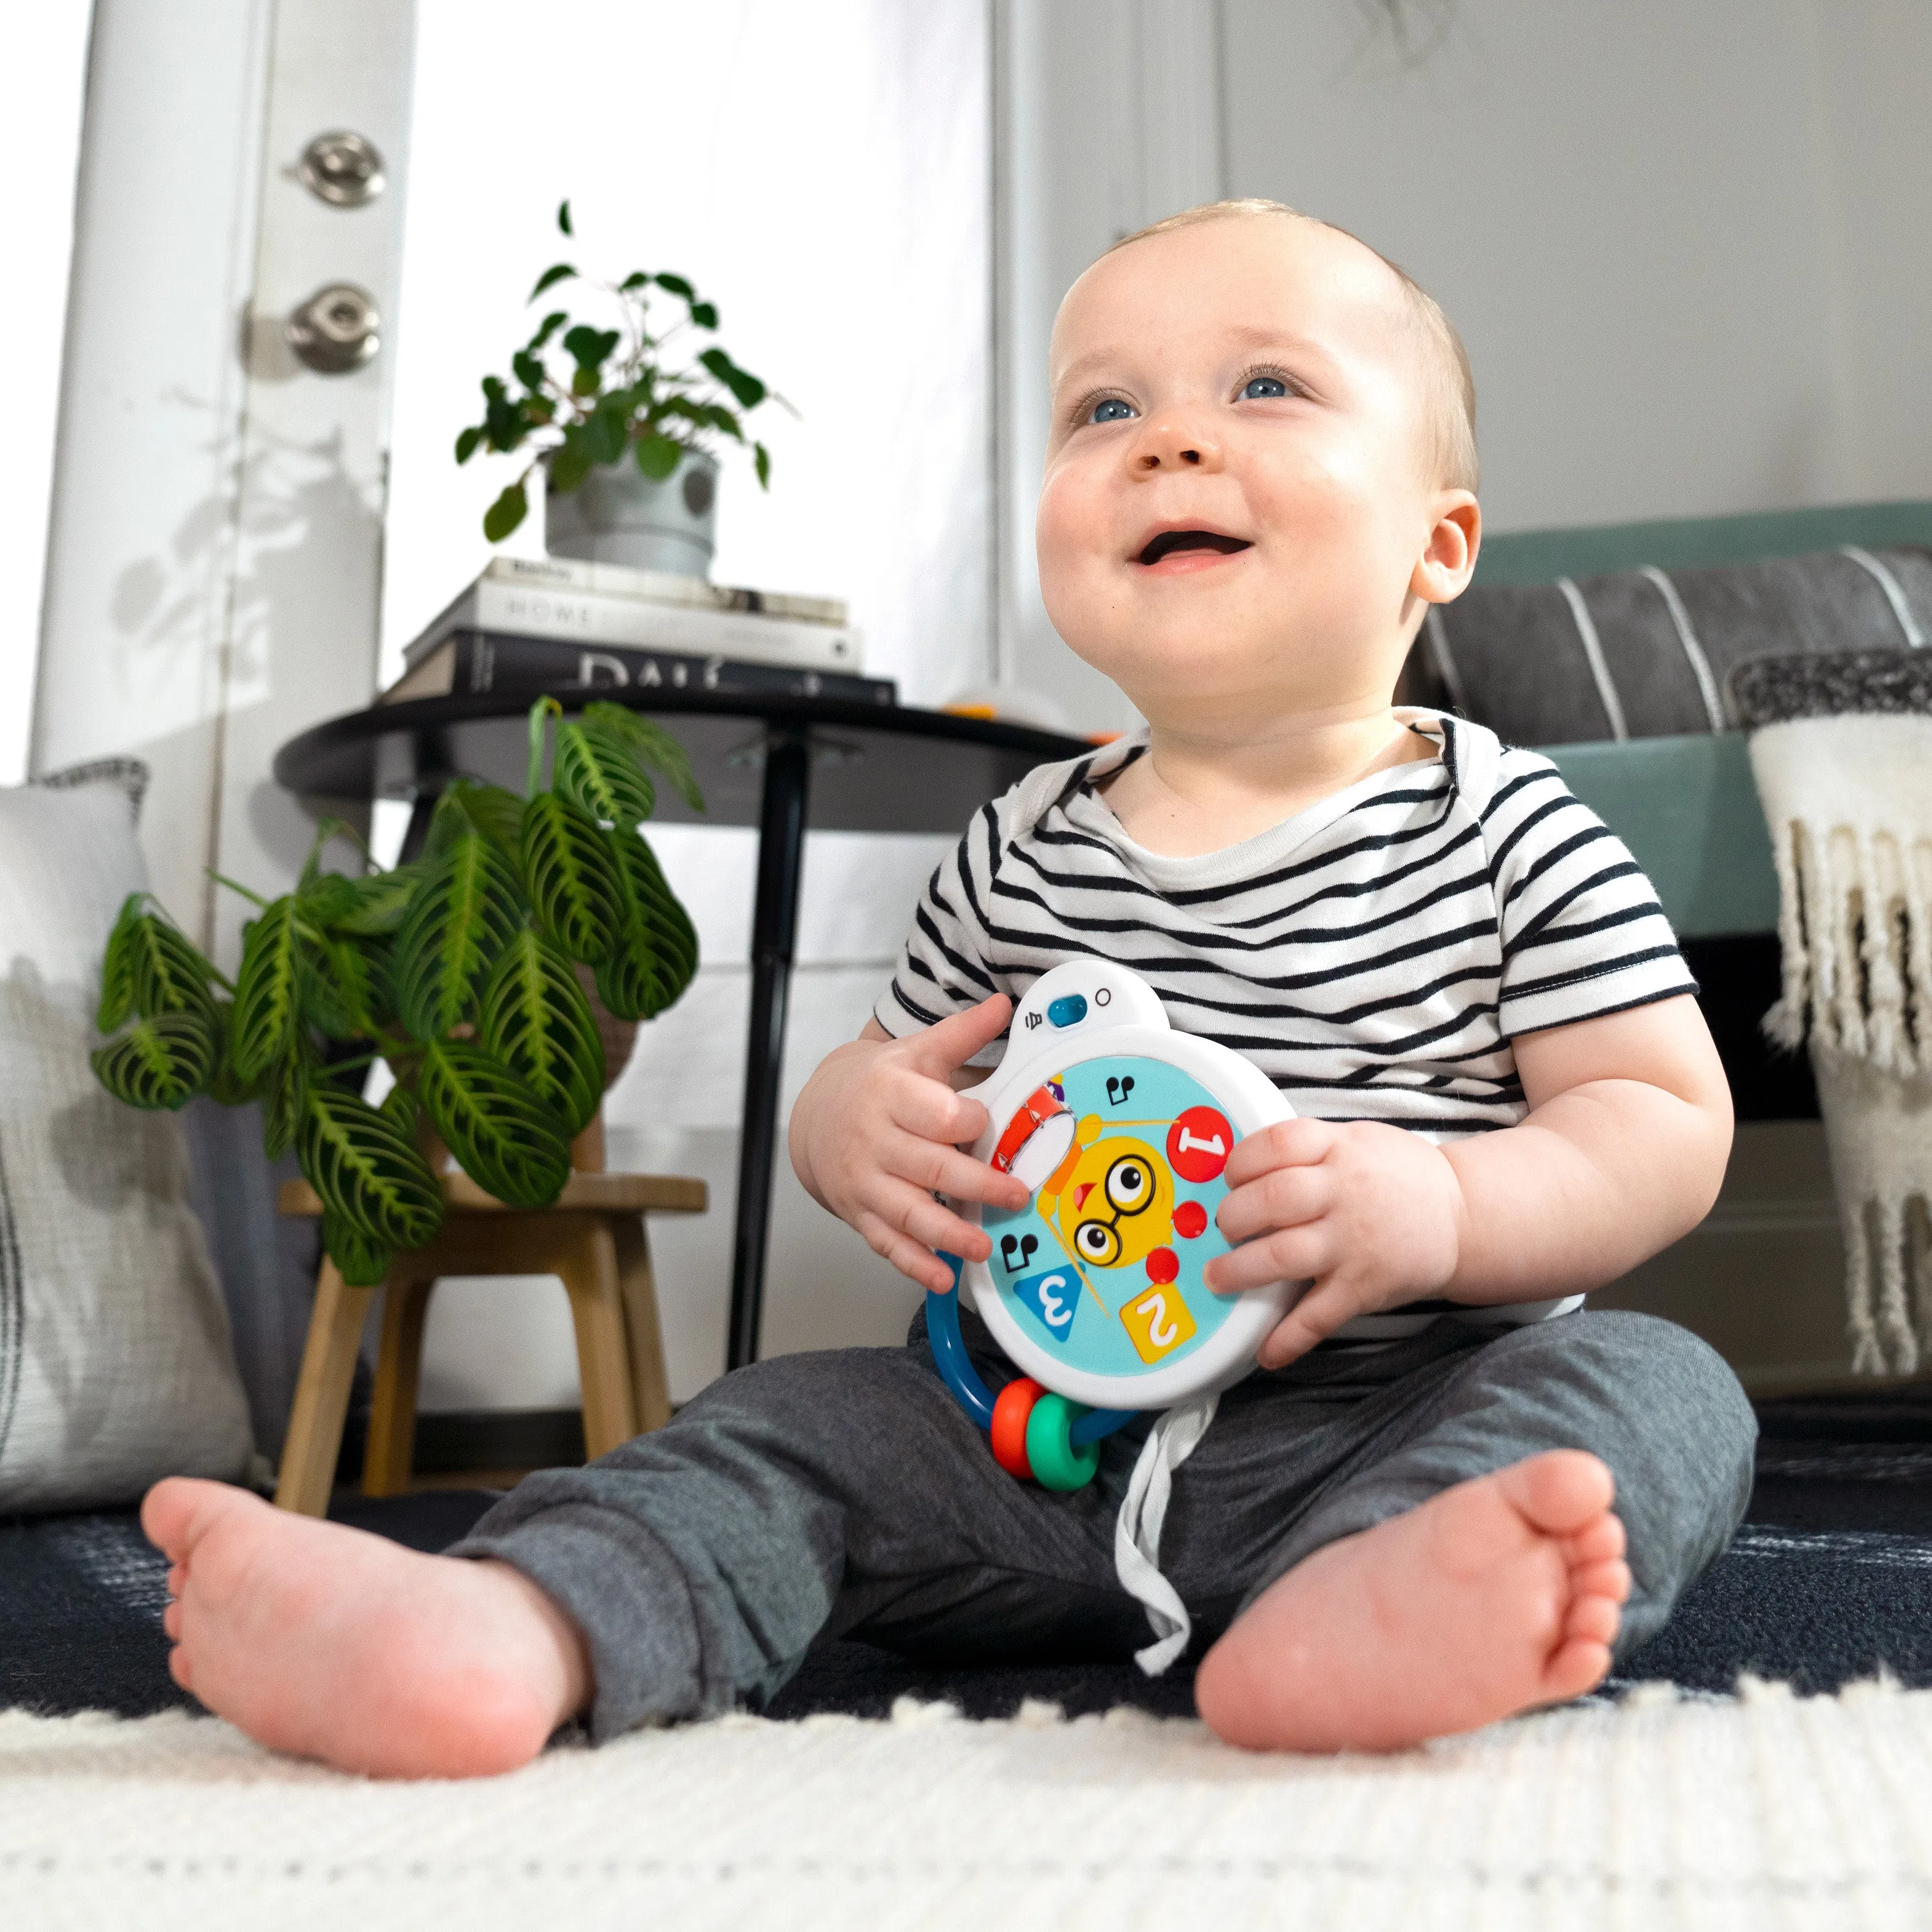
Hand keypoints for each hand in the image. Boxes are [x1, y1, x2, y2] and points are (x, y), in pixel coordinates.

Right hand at [789, 995, 1029, 1292]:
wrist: (816, 1113)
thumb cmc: (879, 1083)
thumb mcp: (916, 1051)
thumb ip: (962, 1033)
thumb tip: (1002, 1003)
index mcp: (891, 1094)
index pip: (932, 1113)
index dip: (964, 1122)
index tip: (988, 1126)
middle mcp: (875, 1141)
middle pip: (928, 1168)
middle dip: (975, 1186)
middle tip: (1015, 1196)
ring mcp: (866, 1182)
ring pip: (909, 1213)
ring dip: (947, 1235)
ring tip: (983, 1247)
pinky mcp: (861, 1213)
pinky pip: (888, 1244)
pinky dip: (914, 1264)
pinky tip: (941, 1278)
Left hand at [1203, 1118, 1463, 1367]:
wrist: (1463, 1215)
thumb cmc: (1396, 1175)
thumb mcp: (1357, 1140)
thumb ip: (1308, 1150)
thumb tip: (1240, 1168)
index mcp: (1340, 1148)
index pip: (1278, 1144)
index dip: (1242, 1161)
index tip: (1230, 1177)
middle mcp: (1345, 1193)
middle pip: (1272, 1199)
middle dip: (1233, 1216)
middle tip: (1224, 1227)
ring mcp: (1354, 1243)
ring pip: (1283, 1256)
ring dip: (1240, 1270)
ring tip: (1217, 1277)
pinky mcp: (1364, 1287)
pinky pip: (1318, 1316)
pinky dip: (1288, 1338)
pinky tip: (1265, 1352)